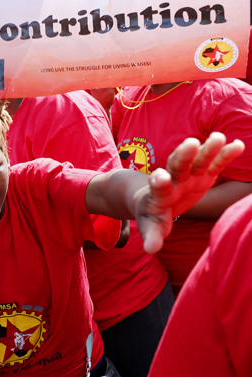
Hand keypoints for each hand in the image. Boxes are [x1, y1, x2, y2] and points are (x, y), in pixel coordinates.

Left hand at [135, 133, 244, 253]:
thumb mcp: (151, 227)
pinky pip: (214, 164)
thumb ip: (151, 236)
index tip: (159, 177)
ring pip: (197, 160)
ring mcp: (189, 176)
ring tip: (218, 137)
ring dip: (207, 149)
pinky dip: (224, 155)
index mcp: (158, 195)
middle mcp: (173, 180)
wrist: (154, 200)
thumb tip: (150, 250)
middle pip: (177, 166)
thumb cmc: (152, 216)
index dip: (159, 183)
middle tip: (189, 144)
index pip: (158, 188)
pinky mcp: (203, 175)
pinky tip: (238, 144)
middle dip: (183, 156)